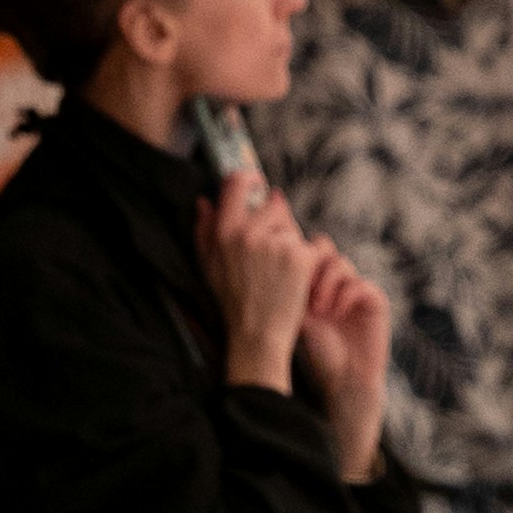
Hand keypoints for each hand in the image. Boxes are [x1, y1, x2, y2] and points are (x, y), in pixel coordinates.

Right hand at [199, 166, 321, 395]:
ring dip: (290, 242)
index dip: (249, 179)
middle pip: (274, 205)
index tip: (257, 182)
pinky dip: (304, 260)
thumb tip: (204, 201)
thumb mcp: (209, 265)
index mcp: (225, 231)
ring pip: (292, 227)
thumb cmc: (233, 300)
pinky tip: (292, 279)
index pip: (237, 183)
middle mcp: (250, 233)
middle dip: (277, 222)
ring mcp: (277, 244)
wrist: (257, 333)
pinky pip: (307, 245)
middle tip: (270, 251)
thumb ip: (204, 230)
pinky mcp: (300, 256)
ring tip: (278, 271)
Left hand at [297, 244, 392, 486]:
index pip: (306, 251)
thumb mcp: (297, 318)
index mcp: (316, 280)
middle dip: (309, 265)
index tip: (282, 281)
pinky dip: (344, 295)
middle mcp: (336, 280)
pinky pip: (360, 284)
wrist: (344, 378)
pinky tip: (333, 313)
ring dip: (325, 282)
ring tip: (316, 307)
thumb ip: (289, 291)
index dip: (295, 260)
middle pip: (323, 249)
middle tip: (300, 288)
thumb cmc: (316, 352)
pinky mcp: (375, 300)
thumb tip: (264, 269)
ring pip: (340, 264)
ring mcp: (356, 287)